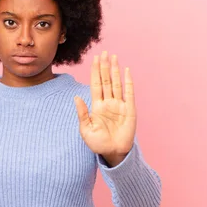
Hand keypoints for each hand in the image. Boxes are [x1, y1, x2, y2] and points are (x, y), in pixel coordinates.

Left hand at [74, 51, 136, 166]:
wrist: (113, 153)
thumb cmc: (98, 143)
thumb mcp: (85, 129)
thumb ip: (82, 113)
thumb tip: (76, 97)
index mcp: (97, 106)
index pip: (96, 85)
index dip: (95, 72)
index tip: (94, 59)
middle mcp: (108, 103)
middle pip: (106, 80)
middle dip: (104, 67)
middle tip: (103, 53)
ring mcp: (119, 105)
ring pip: (116, 84)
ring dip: (115, 70)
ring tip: (113, 57)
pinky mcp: (130, 110)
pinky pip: (129, 93)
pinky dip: (128, 81)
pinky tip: (126, 71)